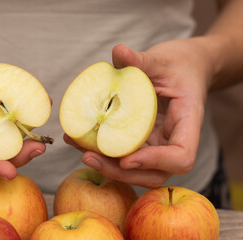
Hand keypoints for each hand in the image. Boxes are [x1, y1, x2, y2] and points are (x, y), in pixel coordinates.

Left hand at [65, 39, 213, 187]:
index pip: (181, 157)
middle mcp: (174, 139)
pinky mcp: (143, 140)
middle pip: (154, 173)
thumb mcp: (162, 59)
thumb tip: (118, 50)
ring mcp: (158, 143)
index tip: (127, 158)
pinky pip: (125, 154)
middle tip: (88, 157)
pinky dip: (103, 151)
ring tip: (78, 148)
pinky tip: (79, 139)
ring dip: (107, 166)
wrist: (185, 67)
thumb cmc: (179, 63)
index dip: (154, 162)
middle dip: (120, 172)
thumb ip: (141, 60)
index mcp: (188, 121)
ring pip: (137, 169)